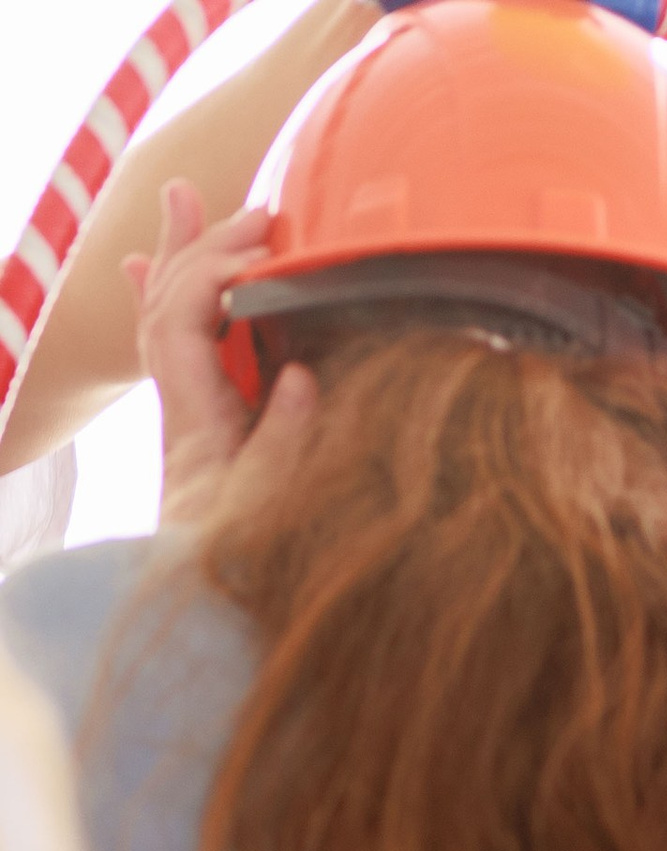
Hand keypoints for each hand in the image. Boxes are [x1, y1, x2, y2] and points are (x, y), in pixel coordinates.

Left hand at [128, 179, 316, 535]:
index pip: (187, 320)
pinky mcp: (199, 429)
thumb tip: (301, 375)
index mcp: (197, 421)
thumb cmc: (241, 567)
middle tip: (230, 203)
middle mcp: (181, 410)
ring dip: (178, 257)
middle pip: (168, 303)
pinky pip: (173, 350)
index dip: (218, 272)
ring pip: (166, 317)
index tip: (267, 249)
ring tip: (183, 202)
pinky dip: (164, 301)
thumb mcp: (272, 511)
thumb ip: (285, 444)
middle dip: (196, 245)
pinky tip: (144, 270)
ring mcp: (186, 416)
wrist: (211, 611)